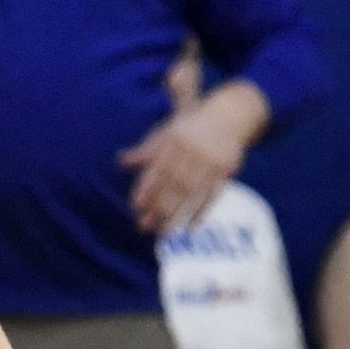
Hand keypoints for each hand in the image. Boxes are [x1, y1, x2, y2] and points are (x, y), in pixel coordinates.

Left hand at [120, 81, 266, 234]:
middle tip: (144, 226)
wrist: (229, 115)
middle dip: (158, 207)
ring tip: (164, 232)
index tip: (136, 206)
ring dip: (177, 214)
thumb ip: (146, 150)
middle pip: (174, 184)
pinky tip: (189, 227)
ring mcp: (210, 161)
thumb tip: (121, 162)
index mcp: (174, 139)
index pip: (158, 168)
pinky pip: (212, 195)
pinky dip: (201, 212)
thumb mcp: (167, 132)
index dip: (147, 187)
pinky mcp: (225, 170)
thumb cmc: (190, 128)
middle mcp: (192, 150)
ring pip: (191, 192)